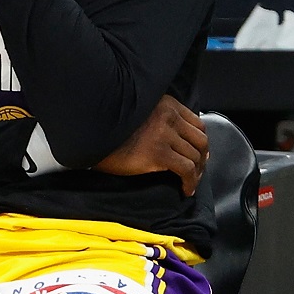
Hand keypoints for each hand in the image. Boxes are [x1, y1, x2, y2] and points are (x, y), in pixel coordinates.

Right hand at [94, 95, 208, 195]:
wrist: (92, 134)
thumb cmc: (110, 128)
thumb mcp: (139, 114)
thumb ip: (158, 119)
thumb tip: (176, 140)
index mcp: (165, 104)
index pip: (197, 123)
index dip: (200, 142)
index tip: (199, 153)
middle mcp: (168, 116)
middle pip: (200, 140)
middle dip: (202, 158)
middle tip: (197, 171)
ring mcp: (165, 134)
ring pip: (195, 156)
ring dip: (197, 172)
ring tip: (190, 182)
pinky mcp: (160, 153)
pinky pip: (187, 170)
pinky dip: (191, 182)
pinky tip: (186, 189)